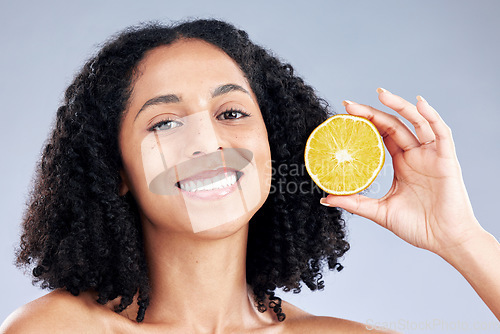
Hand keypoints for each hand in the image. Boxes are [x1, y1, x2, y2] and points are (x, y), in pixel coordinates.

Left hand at [321, 88, 483, 256]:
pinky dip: (431, 116)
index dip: (364, 123)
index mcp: (401, 163)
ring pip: (416, 122)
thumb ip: (355, 203)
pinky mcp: (446, 159)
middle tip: (348, 105)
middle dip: (371, 112)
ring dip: (399, 106)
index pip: (380, 135)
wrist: (445, 241)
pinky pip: (441, 132)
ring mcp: (431, 155)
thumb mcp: (379, 212)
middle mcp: (415, 155)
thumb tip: (325, 199)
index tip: (343, 115)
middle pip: (393, 125)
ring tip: (380, 93)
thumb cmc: (418, 226)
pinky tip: (419, 103)